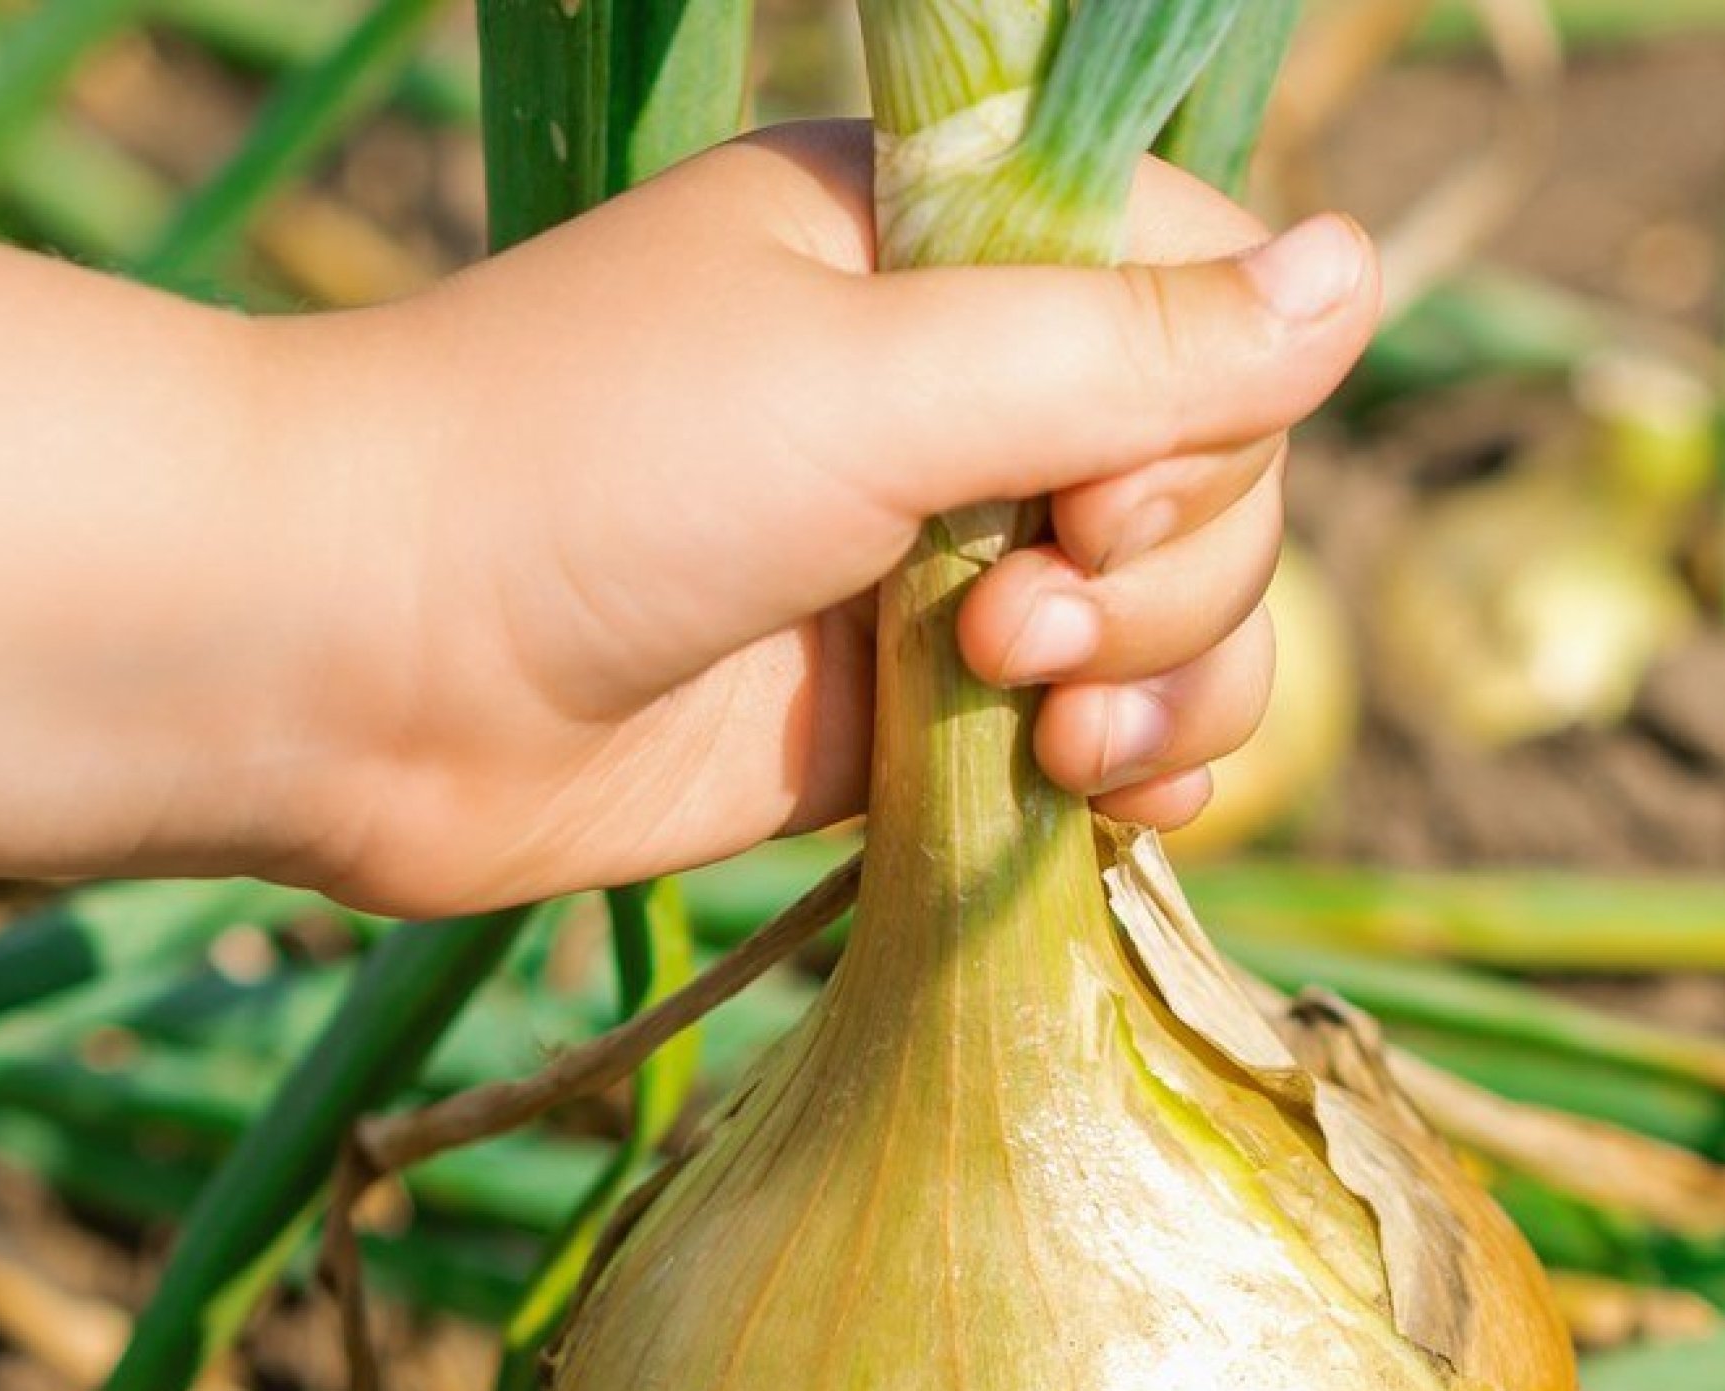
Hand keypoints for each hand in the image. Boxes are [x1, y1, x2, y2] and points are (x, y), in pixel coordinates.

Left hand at [283, 121, 1378, 914]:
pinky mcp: (885, 724)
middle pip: (1213, 475)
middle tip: (1003, 628)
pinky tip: (1095, 812)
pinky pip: (1079, 745)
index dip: (1214, 416)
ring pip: (1168, 624)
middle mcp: (947, 395)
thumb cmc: (586, 469)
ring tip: (1036, 738)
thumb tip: (1367, 274)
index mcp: (944, 246)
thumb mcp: (875, 376)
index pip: (1208, 299)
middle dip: (1165, 575)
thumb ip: (1128, 344)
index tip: (1091, 492)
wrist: (357, 669)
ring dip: (1163, 691)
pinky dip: (1123, 781)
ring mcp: (922, 568)